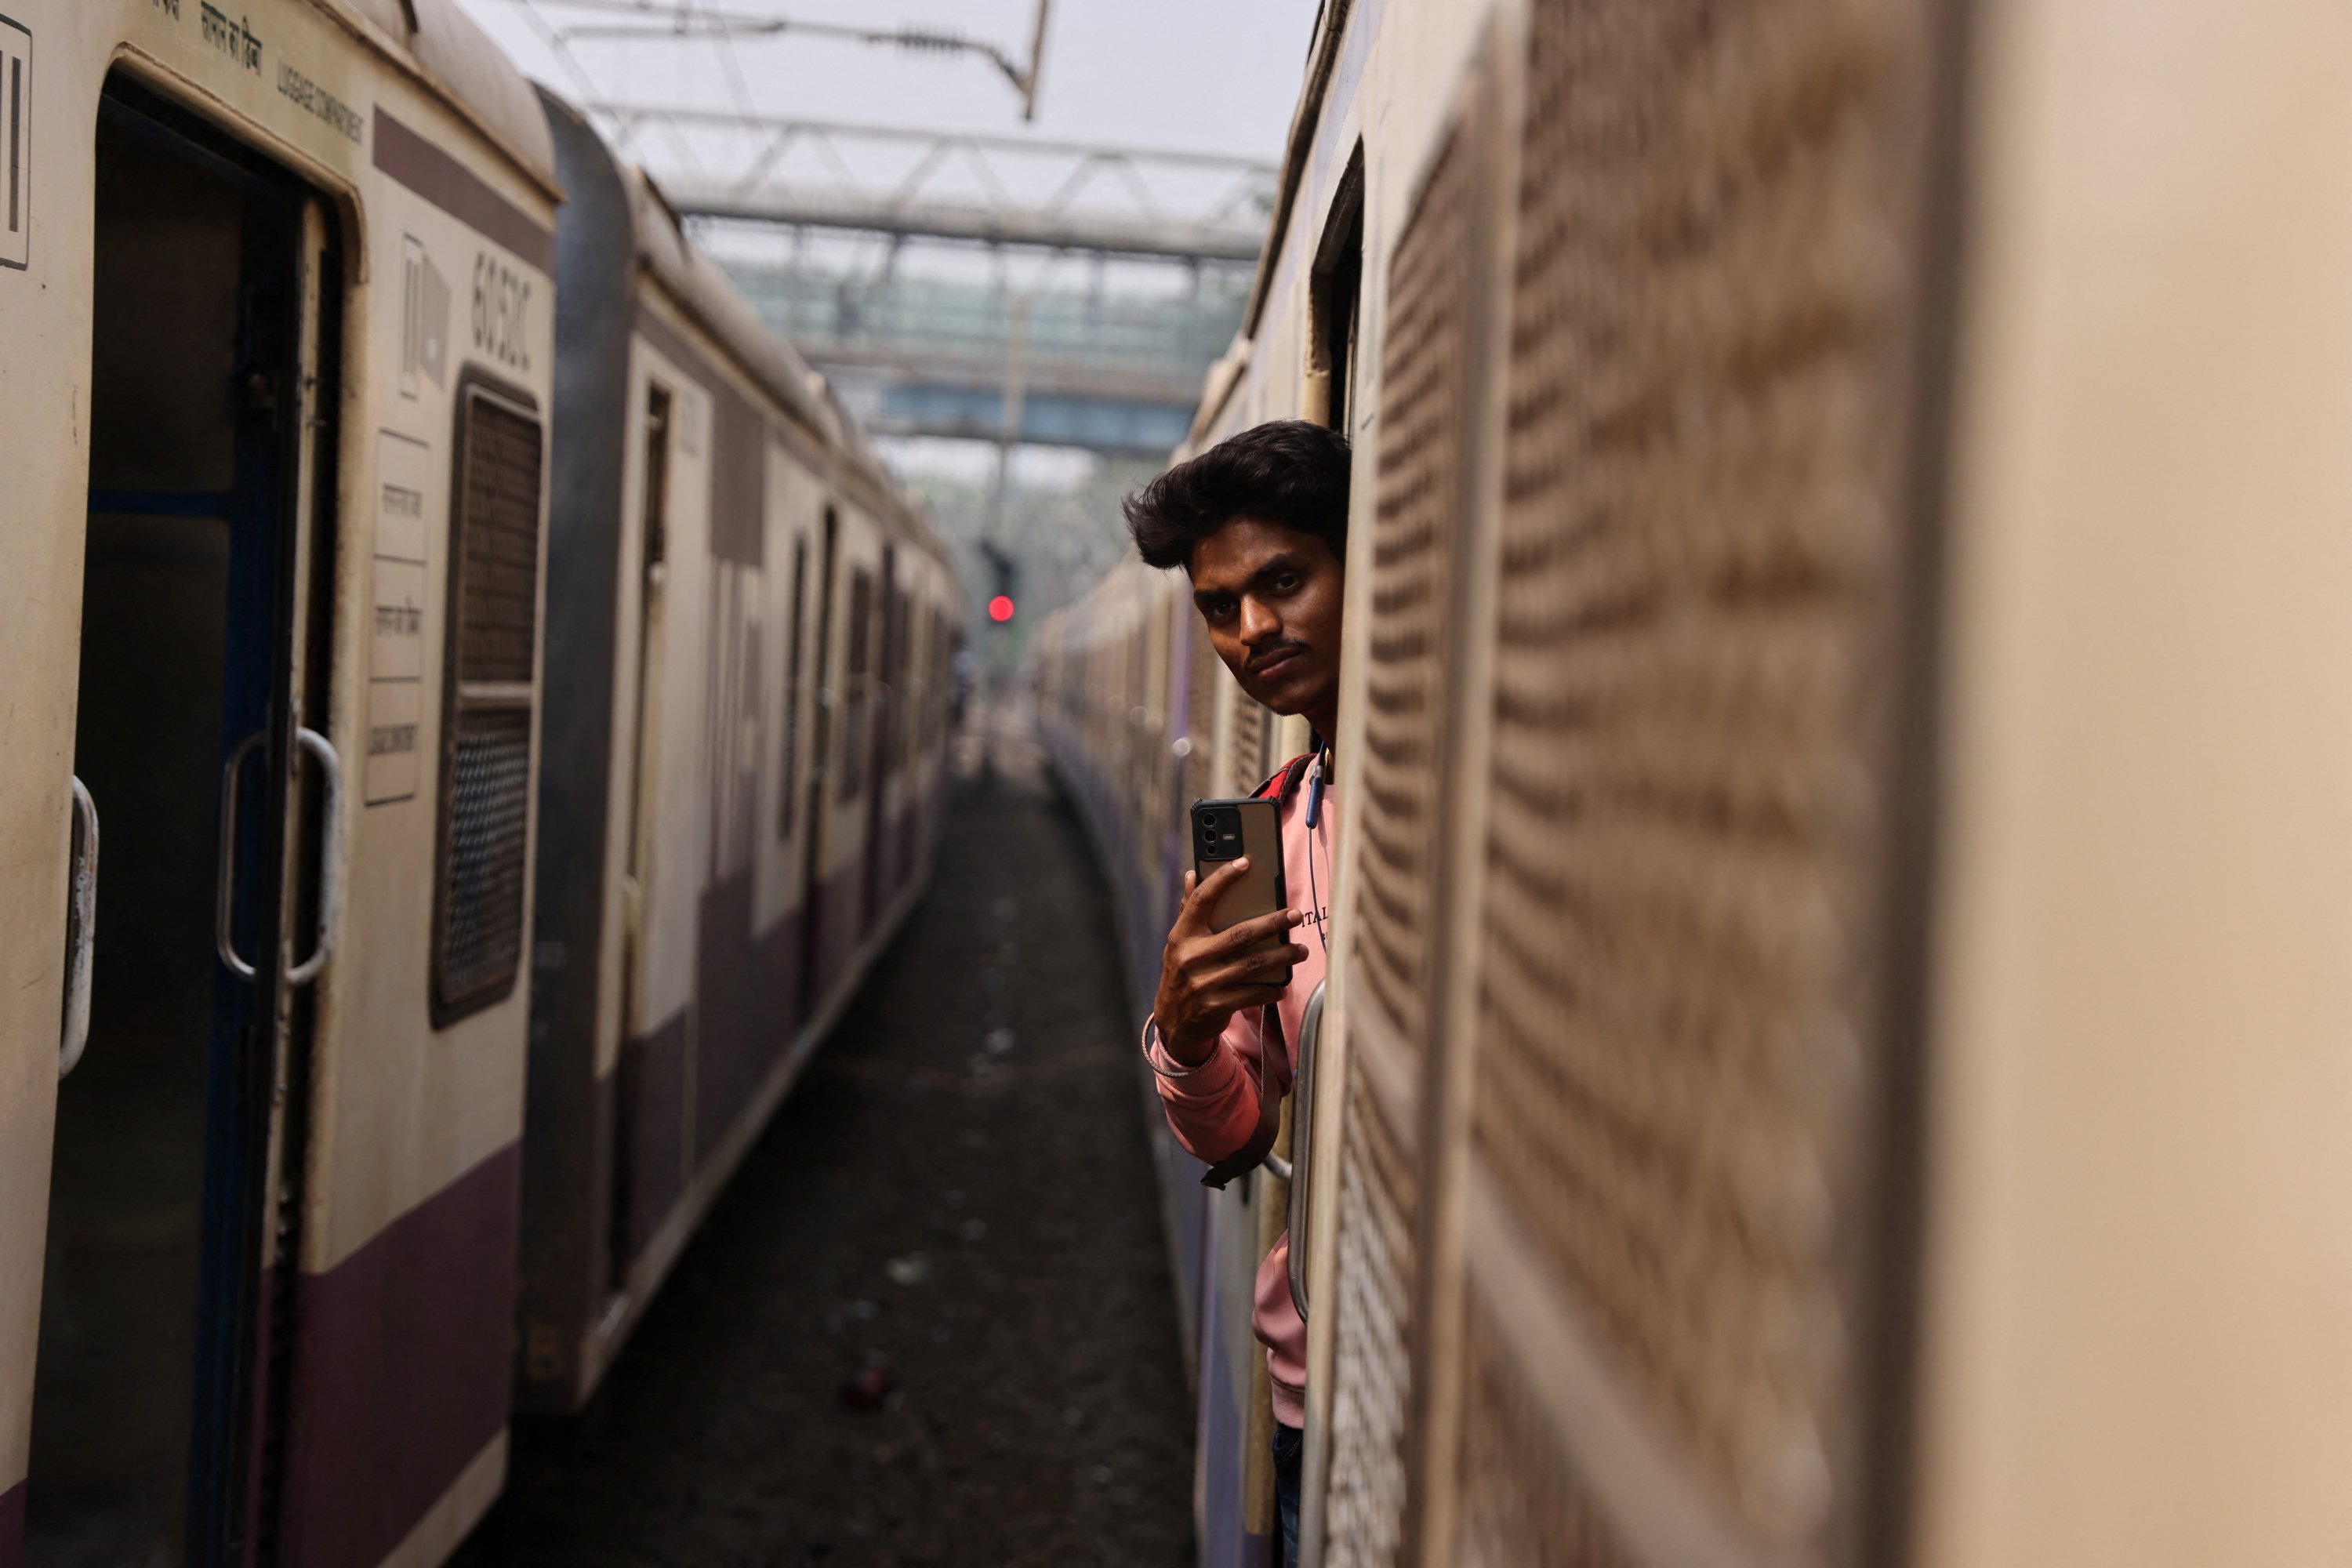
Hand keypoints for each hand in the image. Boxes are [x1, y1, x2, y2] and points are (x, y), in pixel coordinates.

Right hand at [1153, 858, 1308, 1067]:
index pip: (1201, 900)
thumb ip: (1188, 911)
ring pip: (1252, 965)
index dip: (1221, 879)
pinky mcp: (1215, 1006)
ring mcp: (1203, 983)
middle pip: (1240, 934)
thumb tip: (1191, 874)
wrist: (1173, 1022)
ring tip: (1300, 950)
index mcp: (1181, 935)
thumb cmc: (1184, 973)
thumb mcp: (1180, 943)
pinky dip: (1271, 988)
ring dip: (1281, 957)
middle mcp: (1190, 957)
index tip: (1245, 862)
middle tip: (1295, 914)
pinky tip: (1283, 983)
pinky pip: (1251, 994)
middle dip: (1272, 922)